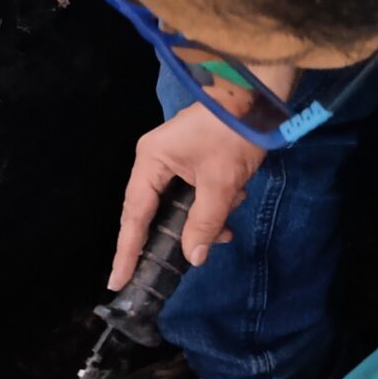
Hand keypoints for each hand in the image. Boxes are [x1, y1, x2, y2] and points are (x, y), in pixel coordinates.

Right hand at [112, 100, 270, 287]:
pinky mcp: (192, 158)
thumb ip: (204, 222)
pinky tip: (235, 202)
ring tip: (227, 226)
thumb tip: (193, 257)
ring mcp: (173, 158)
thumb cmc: (233, 135)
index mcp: (151, 161)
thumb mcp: (220, 184)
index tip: (117, 281)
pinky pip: (193, 192)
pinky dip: (213, 203)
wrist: (259, 98)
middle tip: (171, 268)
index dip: (127, 251)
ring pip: (179, 204)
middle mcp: (154, 160)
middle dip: (174, 235)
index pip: (135, 215)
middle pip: (153, 211)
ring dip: (203, 217)